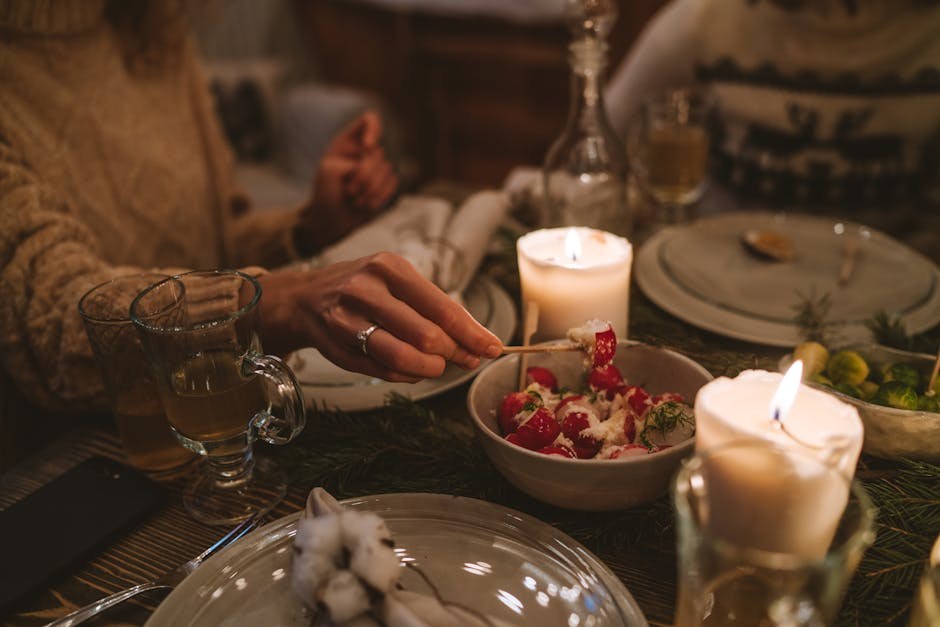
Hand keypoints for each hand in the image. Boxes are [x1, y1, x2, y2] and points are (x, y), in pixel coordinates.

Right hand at [257, 253, 501, 381]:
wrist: (305, 298)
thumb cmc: (365, 288)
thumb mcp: (397, 282)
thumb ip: (434, 309)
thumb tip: (477, 342)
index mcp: (388, 267)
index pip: (441, 307)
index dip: (471, 333)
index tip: (493, 348)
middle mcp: (365, 289)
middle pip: (425, 336)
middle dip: (453, 353)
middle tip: (466, 360)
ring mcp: (346, 319)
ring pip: (401, 357)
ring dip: (429, 369)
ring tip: (438, 367)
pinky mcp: (335, 347)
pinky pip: (381, 370)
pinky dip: (405, 376)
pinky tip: (413, 371)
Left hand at [297, 112, 398, 251]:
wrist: (332, 221)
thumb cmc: (325, 195)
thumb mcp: (329, 171)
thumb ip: (353, 161)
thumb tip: (377, 167)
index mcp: (348, 142)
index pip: (370, 120)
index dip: (373, 129)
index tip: (367, 146)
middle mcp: (365, 152)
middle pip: (378, 153)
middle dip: (364, 176)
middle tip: (349, 191)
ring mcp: (377, 168)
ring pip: (387, 170)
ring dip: (369, 190)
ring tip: (354, 200)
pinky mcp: (386, 183)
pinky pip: (393, 184)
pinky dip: (378, 197)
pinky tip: (365, 204)